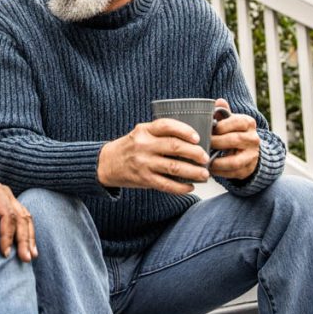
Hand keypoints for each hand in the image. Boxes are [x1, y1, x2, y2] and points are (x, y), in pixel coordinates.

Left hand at [0, 174, 36, 261]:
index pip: (7, 214)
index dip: (8, 234)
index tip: (5, 252)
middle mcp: (5, 193)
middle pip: (20, 216)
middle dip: (24, 239)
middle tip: (25, 258)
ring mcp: (8, 197)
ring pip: (25, 217)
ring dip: (29, 237)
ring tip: (31, 255)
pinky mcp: (8, 204)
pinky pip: (22, 217)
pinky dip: (27, 231)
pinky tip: (29, 245)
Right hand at [97, 119, 211, 193]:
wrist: (106, 163)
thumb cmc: (130, 147)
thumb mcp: (141, 133)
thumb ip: (160, 133)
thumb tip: (192, 139)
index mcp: (144, 130)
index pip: (166, 125)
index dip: (185, 130)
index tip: (198, 137)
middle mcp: (143, 145)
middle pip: (174, 147)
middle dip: (194, 153)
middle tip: (206, 158)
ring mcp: (143, 163)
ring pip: (174, 167)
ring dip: (193, 172)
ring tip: (204, 174)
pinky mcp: (143, 179)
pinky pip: (166, 185)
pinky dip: (181, 187)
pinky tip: (190, 187)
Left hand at [209, 99, 260, 179]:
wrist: (248, 150)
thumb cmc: (232, 131)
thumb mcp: (229, 120)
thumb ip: (223, 112)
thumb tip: (219, 101)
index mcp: (248, 123)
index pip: (236, 122)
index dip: (220, 126)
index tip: (208, 129)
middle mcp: (253, 139)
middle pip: (234, 140)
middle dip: (216, 142)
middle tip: (203, 144)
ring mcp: (252, 155)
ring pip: (235, 161)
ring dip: (217, 161)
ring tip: (205, 159)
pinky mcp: (248, 169)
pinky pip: (233, 173)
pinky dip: (219, 172)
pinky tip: (209, 168)